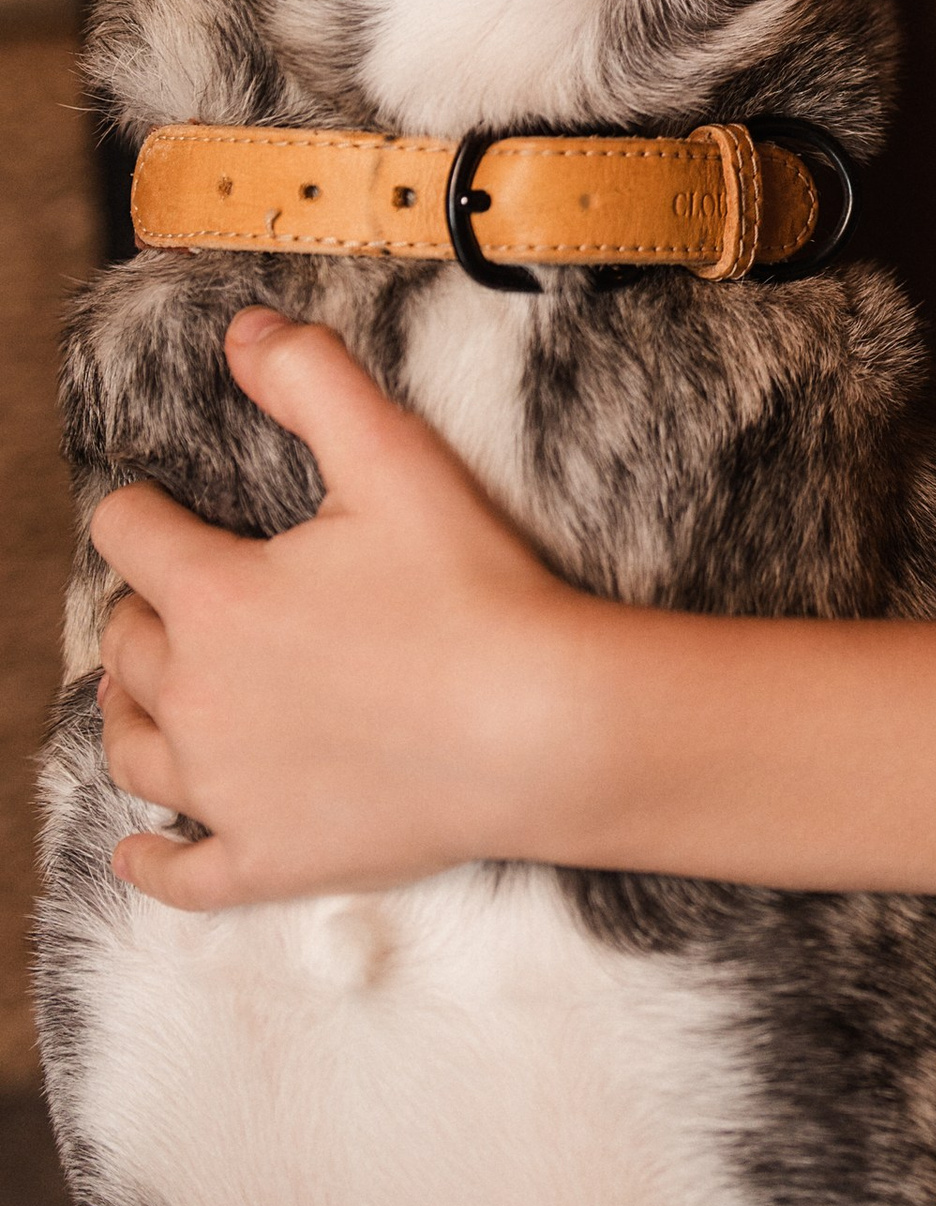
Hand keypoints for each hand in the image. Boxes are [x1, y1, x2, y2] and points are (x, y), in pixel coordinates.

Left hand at [91, 308, 582, 907]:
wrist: (540, 726)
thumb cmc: (471, 589)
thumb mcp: (395, 457)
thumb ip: (312, 380)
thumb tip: (240, 333)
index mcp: (213, 595)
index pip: (129, 535)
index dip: (144, 511)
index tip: (163, 508)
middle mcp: (195, 696)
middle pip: (126, 643)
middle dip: (147, 610)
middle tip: (183, 596)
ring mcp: (224, 789)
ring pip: (133, 749)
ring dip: (133, 714)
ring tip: (149, 695)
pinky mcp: (263, 859)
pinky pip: (178, 872)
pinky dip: (151, 860)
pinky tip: (139, 849)